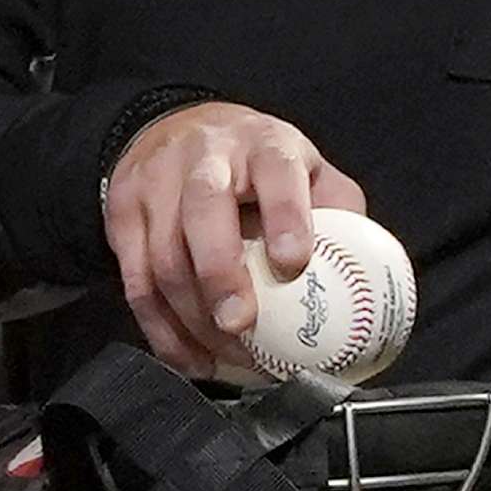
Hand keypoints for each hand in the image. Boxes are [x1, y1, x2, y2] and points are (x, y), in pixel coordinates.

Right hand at [102, 102, 366, 376]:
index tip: (294, 263)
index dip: (286, 216)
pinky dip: (163, 333)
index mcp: (263, 144)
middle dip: (219, 272)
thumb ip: (337, 211)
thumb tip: (368, 275)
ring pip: (163, 257)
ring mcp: (156, 186)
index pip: (276, 172)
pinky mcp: (122, 217)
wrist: (175, 129)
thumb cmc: (256, 163)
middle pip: (203, 210)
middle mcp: (205, 158)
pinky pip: (136, 285)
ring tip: (229, 359)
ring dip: (193, 319)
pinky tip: (193, 361)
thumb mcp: (305, 167)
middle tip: (239, 324)